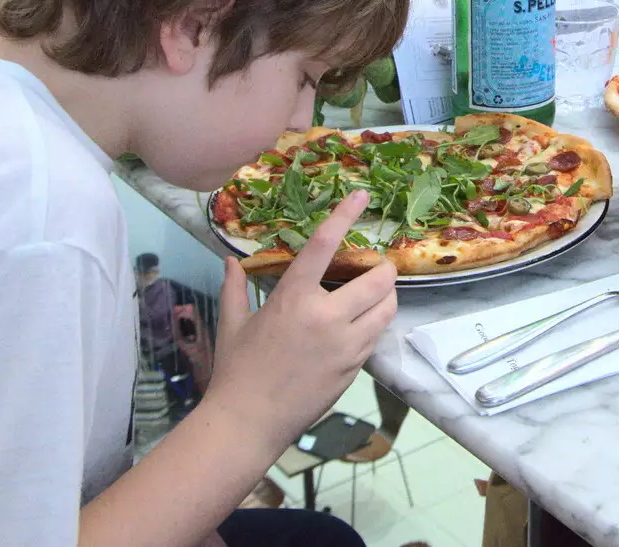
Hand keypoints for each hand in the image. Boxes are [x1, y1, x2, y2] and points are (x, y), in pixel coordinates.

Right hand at [202, 189, 396, 453]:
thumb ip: (235, 288)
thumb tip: (230, 261)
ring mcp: (344, 345)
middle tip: (376, 268)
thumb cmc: (236, 371)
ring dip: (386, 296)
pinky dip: (375, 324)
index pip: (324, 246)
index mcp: (293, 298)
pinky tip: (362, 324)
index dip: (345, 215)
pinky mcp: (354, 368)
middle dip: (383, 269)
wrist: (248, 423)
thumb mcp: (233, 324)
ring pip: (387, 309)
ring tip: (375, 294)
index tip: (361, 196)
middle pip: (377, 280)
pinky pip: (376, 336)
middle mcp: (325, 317)